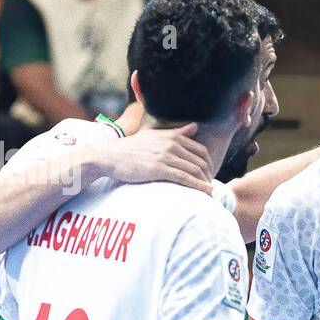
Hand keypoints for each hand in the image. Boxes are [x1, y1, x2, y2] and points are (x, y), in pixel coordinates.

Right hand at [92, 123, 211, 193]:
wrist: (109, 156)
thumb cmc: (132, 148)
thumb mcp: (154, 135)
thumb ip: (176, 132)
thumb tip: (196, 126)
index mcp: (172, 136)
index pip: (201, 150)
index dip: (208, 163)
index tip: (208, 174)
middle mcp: (171, 144)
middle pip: (201, 161)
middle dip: (208, 174)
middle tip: (209, 185)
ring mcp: (165, 156)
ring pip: (195, 170)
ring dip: (205, 182)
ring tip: (209, 192)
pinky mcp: (159, 169)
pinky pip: (185, 178)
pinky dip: (198, 186)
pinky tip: (206, 192)